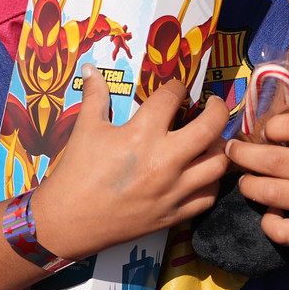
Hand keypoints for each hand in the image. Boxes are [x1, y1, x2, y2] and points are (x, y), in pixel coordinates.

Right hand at [27, 58, 229, 259]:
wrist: (69, 220)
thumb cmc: (76, 171)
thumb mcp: (85, 128)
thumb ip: (94, 96)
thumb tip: (90, 69)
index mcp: (141, 134)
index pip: (172, 98)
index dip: (177, 87)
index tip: (176, 89)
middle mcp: (164, 161)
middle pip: (211, 127)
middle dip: (219, 110)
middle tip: (215, 106)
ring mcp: (173, 190)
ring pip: (218, 164)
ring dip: (219, 148)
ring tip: (212, 141)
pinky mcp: (173, 214)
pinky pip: (208, 196)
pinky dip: (210, 183)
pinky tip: (202, 174)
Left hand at [225, 111, 288, 247]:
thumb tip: (264, 127)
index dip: (269, 127)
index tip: (263, 133)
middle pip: (268, 160)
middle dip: (241, 154)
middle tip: (233, 152)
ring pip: (267, 192)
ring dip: (249, 186)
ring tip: (250, 183)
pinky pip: (279, 230)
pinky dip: (268, 223)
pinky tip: (272, 215)